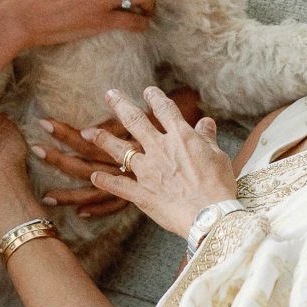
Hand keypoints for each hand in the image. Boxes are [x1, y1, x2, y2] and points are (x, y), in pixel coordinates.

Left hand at [80, 86, 236, 237]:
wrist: (209, 215)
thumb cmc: (218, 186)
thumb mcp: (218, 156)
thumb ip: (207, 137)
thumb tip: (206, 122)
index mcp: (180, 137)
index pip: (165, 110)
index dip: (155, 98)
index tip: (147, 91)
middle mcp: (159, 148)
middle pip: (135, 121)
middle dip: (120, 105)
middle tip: (110, 94)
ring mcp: (147, 171)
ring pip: (120, 151)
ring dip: (103, 139)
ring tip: (89, 132)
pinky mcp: (141, 193)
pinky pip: (119, 186)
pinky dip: (105, 181)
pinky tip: (94, 176)